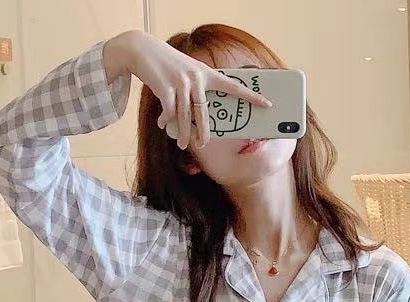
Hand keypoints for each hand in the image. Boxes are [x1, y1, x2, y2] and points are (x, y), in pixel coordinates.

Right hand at [105, 30, 271, 149]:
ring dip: (183, 133)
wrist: (142, 50)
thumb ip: (197, 90)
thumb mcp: (188, 72)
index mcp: (207, 74)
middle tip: (204, 144)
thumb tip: (198, 118)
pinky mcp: (165, 88)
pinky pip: (169, 113)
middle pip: (204, 112)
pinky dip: (166, 121)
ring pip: (185, 117)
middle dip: (203, 132)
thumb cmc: (169, 65)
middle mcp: (196, 78)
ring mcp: (180, 83)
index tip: (267, 104)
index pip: (233, 86)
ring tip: (182, 144)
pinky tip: (164, 125)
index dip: (251, 96)